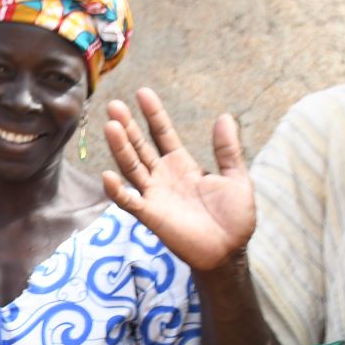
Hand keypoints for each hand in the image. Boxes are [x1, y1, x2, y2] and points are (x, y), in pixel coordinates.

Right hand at [102, 89, 254, 271]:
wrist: (230, 251)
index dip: (153, 114)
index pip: (162, 133)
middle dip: (128, 126)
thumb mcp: (236, 177)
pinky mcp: (151, 216)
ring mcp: (154, 195)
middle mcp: (163, 176)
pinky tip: (108, 176)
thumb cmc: (234, 217)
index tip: (143, 92)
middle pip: (140, 146)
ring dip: (120, 148)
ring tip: (111, 126)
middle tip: (114, 105)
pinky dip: (118, 191)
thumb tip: (225, 117)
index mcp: (182, 164)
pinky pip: (130, 202)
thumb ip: (228, 150)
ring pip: (132, 167)